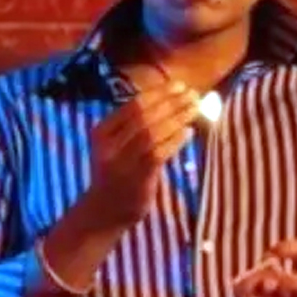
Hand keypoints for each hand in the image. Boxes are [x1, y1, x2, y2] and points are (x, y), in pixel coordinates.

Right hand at [76, 75, 198, 231]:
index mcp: (101, 132)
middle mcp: (108, 146)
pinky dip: (176, 140)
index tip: (179, 85)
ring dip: (177, 118)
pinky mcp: (136, 179)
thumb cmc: (118, 172)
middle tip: (193, 94)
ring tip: (195, 109)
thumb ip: (135, 125)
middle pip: (144, 117)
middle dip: (172, 103)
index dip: (159, 93)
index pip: (133, 105)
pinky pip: (159, 154)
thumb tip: (172, 99)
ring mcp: (121, 164)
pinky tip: (189, 132)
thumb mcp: (117, 145)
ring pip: (152, 134)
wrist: (106, 211)